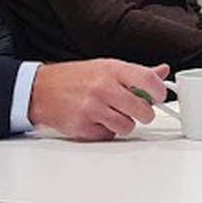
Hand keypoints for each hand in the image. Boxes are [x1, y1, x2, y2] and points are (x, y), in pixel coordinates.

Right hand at [27, 59, 169, 139]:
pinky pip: (109, 135)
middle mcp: (103, 88)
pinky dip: (106, 130)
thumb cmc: (75, 78)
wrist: (39, 89)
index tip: (160, 96)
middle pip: (142, 110)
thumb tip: (162, 71)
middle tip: (139, 111)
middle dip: (145, 113)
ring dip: (125, 123)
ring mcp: (92, 108)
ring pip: (128, 126)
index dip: (160, 91)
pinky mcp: (83, 126)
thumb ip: (135, 73)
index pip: (147, 80)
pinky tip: (97, 120)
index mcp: (112, 69)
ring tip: (113, 114)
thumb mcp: (105, 67)